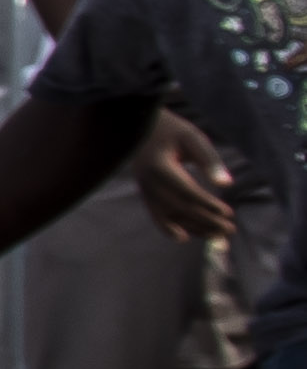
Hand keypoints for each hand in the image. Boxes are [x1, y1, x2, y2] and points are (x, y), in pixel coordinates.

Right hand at [140, 109, 241, 249]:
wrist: (138, 130)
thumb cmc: (170, 131)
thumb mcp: (192, 138)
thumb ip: (209, 161)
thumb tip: (227, 184)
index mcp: (160, 167)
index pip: (186, 191)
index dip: (207, 204)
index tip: (228, 213)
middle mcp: (149, 184)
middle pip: (180, 209)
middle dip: (207, 221)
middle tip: (231, 229)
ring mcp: (145, 193)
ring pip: (170, 218)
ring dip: (195, 229)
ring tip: (219, 236)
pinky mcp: (145, 197)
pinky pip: (157, 218)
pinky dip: (170, 230)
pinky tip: (186, 237)